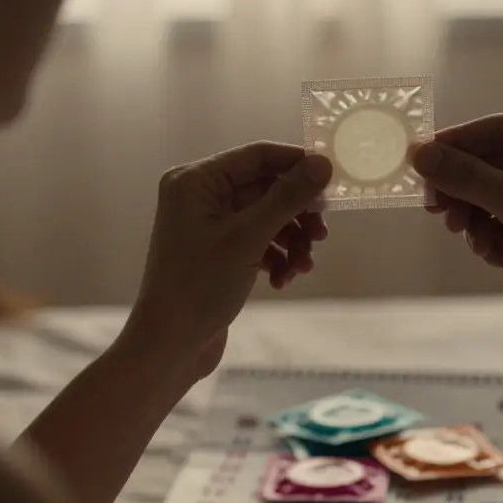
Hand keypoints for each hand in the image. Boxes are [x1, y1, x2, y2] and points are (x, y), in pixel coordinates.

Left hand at [133, 142, 332, 376]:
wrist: (169, 346)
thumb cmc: (199, 286)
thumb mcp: (248, 238)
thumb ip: (287, 198)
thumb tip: (322, 163)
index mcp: (196, 181)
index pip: (257, 156)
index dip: (296, 164)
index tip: (333, 180)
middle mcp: (199, 196)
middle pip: (265, 188)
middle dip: (296, 214)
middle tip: (322, 235)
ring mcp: (209, 226)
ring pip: (266, 218)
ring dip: (291, 240)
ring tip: (303, 267)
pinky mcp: (219, 252)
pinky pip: (258, 241)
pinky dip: (275, 257)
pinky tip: (282, 280)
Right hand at [410, 114, 502, 369]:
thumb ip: (467, 177)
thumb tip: (419, 153)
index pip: (497, 129)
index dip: (456, 144)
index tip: (418, 163)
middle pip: (492, 165)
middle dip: (466, 192)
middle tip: (438, 212)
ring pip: (495, 198)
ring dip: (479, 222)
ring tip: (478, 244)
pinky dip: (497, 241)